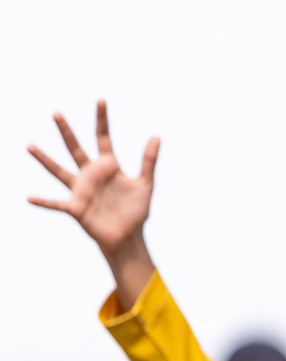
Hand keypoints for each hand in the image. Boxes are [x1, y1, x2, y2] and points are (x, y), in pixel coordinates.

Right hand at [28, 101, 157, 307]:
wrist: (128, 236)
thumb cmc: (136, 211)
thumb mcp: (145, 184)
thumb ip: (149, 161)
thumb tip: (156, 136)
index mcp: (108, 166)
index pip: (103, 138)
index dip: (102, 120)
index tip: (101, 100)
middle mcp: (91, 174)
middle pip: (76, 149)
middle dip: (67, 132)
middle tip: (56, 113)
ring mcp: (81, 190)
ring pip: (59, 171)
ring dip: (45, 160)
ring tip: (30, 146)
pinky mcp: (76, 208)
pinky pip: (56, 204)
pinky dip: (43, 202)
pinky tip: (29, 198)